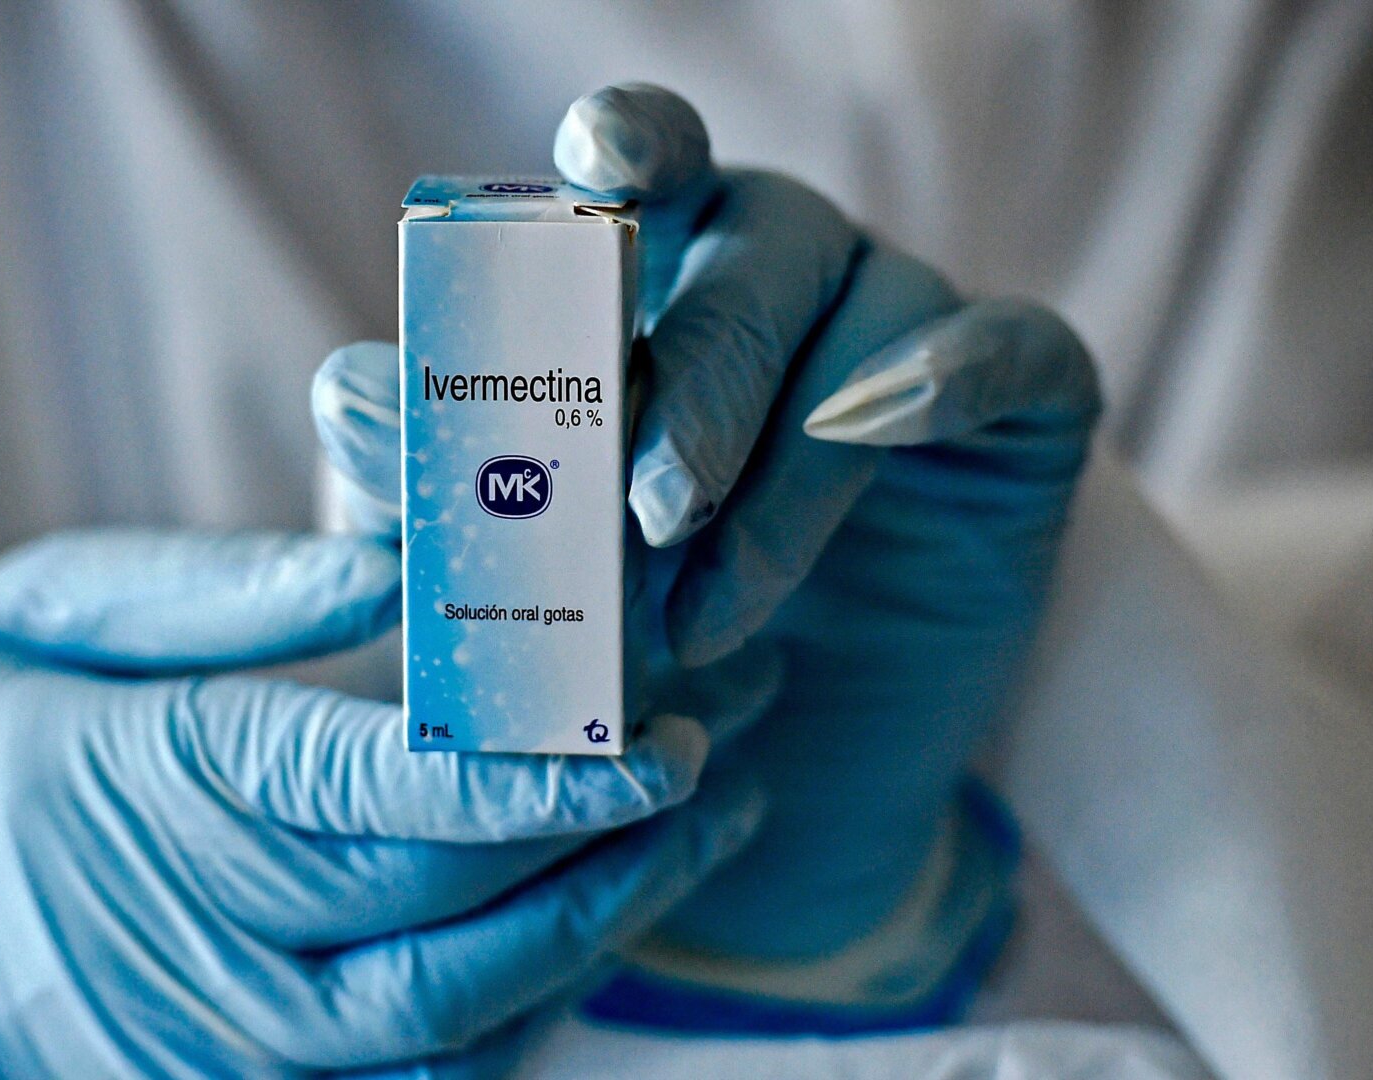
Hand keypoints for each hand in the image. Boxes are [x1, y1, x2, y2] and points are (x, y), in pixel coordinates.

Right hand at [0, 530, 769, 1075]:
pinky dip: (524, 1012)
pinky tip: (592, 924)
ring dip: (598, 929)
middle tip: (719, 749)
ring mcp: (226, 1048)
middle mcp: (205, 946)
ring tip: (700, 829)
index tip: (659, 734)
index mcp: (161, 795)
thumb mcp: (49, 608)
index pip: (385, 796)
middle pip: (455, 914)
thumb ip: (230, 592)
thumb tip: (398, 561)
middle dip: (609, 840)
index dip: (537, 773)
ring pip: (459, 1024)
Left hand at [314, 84, 1098, 1020]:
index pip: (643, 169)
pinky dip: (948, 378)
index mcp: (656, 279)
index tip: (596, 173)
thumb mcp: (515, 583)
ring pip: (862, 325)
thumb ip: (439, 483)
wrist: (791, 781)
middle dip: (692, 382)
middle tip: (643, 513)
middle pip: (748, 255)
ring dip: (781, 470)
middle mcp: (781, 277)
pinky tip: (877, 424)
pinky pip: (1012, 351)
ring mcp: (904, 328)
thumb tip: (350, 386)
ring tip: (708, 617)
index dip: (626, 147)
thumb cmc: (628, 649)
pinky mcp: (1022, 405)